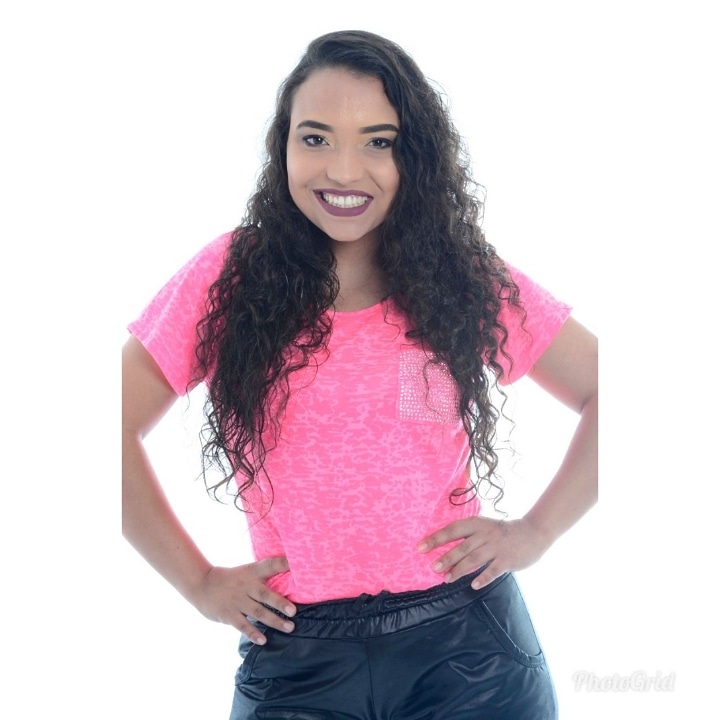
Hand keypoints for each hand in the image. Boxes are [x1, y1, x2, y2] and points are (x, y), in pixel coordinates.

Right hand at [187, 556, 295, 644]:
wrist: (201, 584)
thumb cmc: (230, 579)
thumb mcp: (246, 572)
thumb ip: (262, 576)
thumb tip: (288, 577)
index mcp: (251, 572)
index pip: (269, 565)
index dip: (282, 563)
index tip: (295, 564)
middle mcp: (246, 586)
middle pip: (265, 595)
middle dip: (280, 603)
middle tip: (294, 611)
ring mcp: (237, 601)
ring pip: (258, 612)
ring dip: (274, 621)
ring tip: (289, 627)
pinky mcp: (229, 615)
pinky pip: (243, 625)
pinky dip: (253, 633)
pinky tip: (263, 640)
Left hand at [418, 517, 551, 589]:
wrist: (532, 532)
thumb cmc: (502, 531)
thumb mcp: (484, 526)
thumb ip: (467, 535)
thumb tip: (443, 547)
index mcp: (476, 524)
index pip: (452, 530)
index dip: (436, 538)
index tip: (420, 547)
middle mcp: (485, 534)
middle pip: (462, 547)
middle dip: (446, 557)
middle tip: (433, 567)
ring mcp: (497, 547)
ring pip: (474, 559)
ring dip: (459, 569)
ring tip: (447, 578)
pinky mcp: (507, 560)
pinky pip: (493, 570)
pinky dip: (483, 577)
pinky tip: (474, 585)